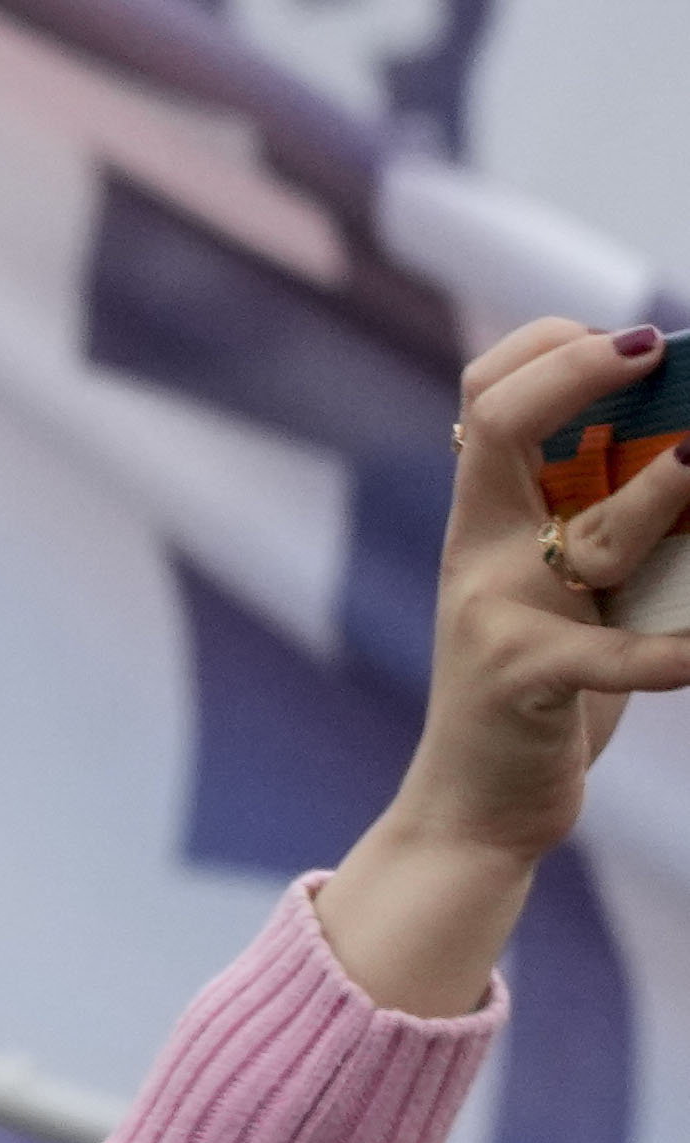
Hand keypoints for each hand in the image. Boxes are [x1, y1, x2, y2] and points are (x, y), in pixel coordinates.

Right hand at [319, 319, 689, 1015]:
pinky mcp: (530, 681)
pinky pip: (611, 657)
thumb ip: (604, 523)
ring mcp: (500, 613)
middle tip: (652, 348)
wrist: (474, 803)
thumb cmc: (542, 683)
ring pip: (589, 534)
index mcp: (485, 519)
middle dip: (575, 373)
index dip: (548, 349)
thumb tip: (689, 452)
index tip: (628, 339)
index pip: (484, 395)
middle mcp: (482, 551)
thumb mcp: (562, 589)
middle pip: (498, 425)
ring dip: (663, 495)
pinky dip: (672, 654)